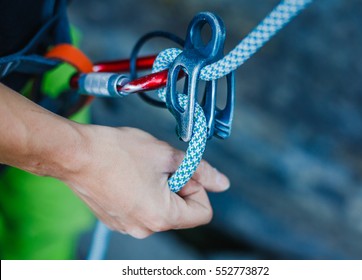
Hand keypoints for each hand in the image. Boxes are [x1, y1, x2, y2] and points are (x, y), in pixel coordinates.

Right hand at [62, 125, 229, 237]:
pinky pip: (142, 210)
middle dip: (177, 186)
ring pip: (161, 209)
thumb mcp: (166, 155)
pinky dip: (143, 193)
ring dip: (160, 189)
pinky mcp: (115, 220)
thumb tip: (223, 183)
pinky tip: (128, 175)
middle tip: (159, 165)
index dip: (198, 187)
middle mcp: (145, 229)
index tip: (182, 170)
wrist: (74, 154)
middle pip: (181, 211)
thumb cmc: (118, 151)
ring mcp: (128, 227)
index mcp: (162, 216)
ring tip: (140, 169)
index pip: (203, 212)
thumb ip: (200, 171)